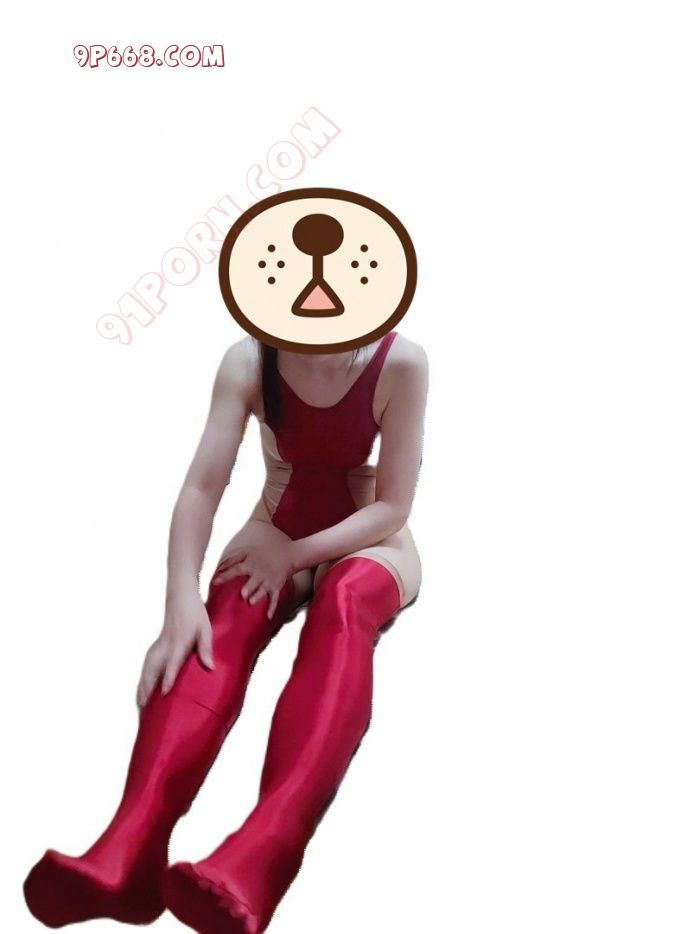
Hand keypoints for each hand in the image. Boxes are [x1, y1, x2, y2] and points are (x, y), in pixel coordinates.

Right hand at [136, 588, 213, 708]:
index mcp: (180, 640)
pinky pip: (148, 662)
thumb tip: (210, 667)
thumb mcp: (205, 628)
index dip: (169, 676)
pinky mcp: (157, 644)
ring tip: (140, 703)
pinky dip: (143, 676)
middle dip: (148, 685)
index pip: (173, 661)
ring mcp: (160, 643)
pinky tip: (142, 688)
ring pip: (147, 665)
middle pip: (154, 666)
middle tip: (144, 705)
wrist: (181, 595)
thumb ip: (206, 648)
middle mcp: (166, 643)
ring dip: (143, 683)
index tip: (165, 691)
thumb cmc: (195, 612)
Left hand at [212, 542, 294, 619]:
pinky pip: (275, 598)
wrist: (285, 555)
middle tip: (243, 594)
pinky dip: (272, 607)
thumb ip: (232, 559)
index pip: (236, 570)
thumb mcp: (247, 552)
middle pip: (253, 581)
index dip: (225, 576)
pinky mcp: (276, 587)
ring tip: (251, 602)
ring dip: (258, 596)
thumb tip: (218, 568)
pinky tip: (268, 616)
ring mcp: (268, 581)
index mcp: (250, 565)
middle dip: (248, 587)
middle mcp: (259, 573)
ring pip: (263, 590)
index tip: (215, 582)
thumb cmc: (263, 554)